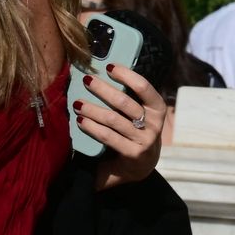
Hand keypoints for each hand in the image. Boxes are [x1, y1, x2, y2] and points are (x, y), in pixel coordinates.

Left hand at [72, 65, 166, 190]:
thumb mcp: (139, 114)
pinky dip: (92, 127)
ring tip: (77, 103)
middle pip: (124, 102)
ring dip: (92, 109)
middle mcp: (154, 124)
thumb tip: (105, 70)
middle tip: (86, 80)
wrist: (139, 167)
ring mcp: (144, 140)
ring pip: (113, 119)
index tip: (109, 66)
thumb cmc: (134, 133)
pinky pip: (108, 136)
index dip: (126, 75)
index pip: (144, 87)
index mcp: (157, 108)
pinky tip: (81, 121)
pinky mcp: (132, 154)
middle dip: (103, 89)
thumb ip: (129, 98)